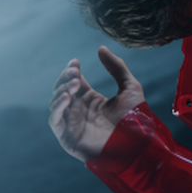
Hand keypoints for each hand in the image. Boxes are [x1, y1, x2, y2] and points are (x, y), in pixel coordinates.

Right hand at [49, 46, 145, 162]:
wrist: (137, 144)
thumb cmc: (136, 118)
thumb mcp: (130, 87)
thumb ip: (117, 67)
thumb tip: (101, 48)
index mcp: (91, 100)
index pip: (74, 81)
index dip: (72, 70)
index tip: (76, 62)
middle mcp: (80, 110)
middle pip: (62, 89)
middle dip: (65, 78)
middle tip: (75, 72)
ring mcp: (73, 123)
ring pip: (55, 102)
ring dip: (61, 90)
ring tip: (74, 84)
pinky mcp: (68, 136)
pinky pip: (54, 120)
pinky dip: (57, 107)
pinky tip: (67, 97)